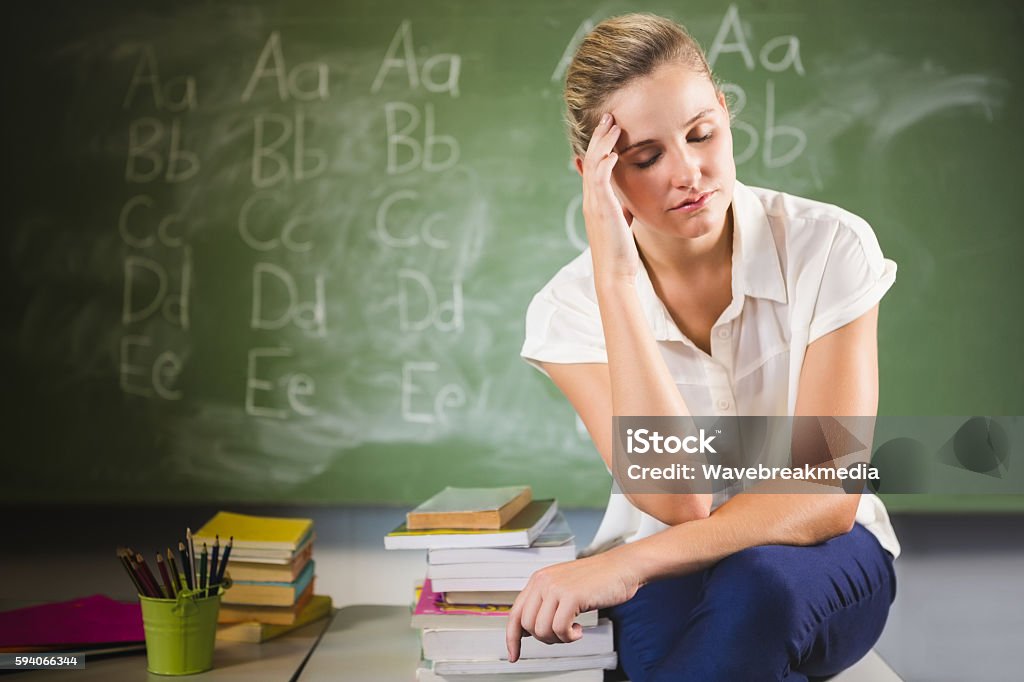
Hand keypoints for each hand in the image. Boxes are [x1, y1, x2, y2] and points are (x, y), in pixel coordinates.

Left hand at [505, 550, 640, 662]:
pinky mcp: (571, 596)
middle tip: (562, 634)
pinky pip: (560, 629)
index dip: (512, 638)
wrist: (621, 567)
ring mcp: (556, 588)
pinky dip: (570, 636)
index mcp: (538, 580)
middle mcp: (543, 582)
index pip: (515, 613)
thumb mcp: (563, 587)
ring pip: (542, 630)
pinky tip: (579, 629)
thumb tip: (529, 630)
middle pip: (527, 626)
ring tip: (572, 630)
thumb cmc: (597, 580)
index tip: (514, 654)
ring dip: (559, 638)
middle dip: (545, 638)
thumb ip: (545, 603)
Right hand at [581, 113, 640, 282]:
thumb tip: (627, 206)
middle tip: (609, 117)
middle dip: (600, 137)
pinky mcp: (602, 209)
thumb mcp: (621, 225)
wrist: (615, 273)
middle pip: (590, 159)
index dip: (600, 146)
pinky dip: (605, 163)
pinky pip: (600, 179)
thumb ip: (621, 211)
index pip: (594, 167)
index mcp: (595, 202)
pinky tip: (614, 151)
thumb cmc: (620, 253)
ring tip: (613, 124)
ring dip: (603, 143)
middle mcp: (591, 200)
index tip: (611, 129)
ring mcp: (594, 204)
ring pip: (593, 165)